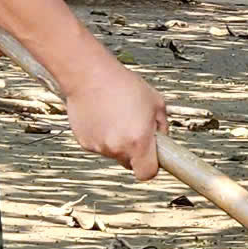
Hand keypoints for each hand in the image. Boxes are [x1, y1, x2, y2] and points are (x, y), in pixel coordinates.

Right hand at [58, 58, 167, 181]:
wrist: (90, 75)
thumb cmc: (122, 84)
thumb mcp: (156, 103)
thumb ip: (162, 127)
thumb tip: (161, 140)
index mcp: (139, 141)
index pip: (147, 173)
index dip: (151, 166)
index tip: (152, 158)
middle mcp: (118, 147)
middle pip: (130, 162)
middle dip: (134, 150)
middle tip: (134, 128)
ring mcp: (100, 146)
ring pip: (114, 152)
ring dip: (117, 140)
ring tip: (117, 116)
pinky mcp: (85, 142)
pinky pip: (99, 145)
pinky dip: (102, 135)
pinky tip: (104, 117)